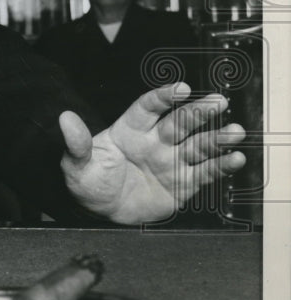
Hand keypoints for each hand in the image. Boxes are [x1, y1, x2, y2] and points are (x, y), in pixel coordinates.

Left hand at [59, 83, 245, 224]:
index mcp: (129, 130)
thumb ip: (76, 143)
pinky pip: (204, 172)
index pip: (148, 108)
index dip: (164, 97)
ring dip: (217, 138)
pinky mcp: (182, 183)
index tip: (180, 88)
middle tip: (218, 101)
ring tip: (234, 131)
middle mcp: (154, 141)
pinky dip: (220, 166)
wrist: (100, 211)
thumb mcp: (76, 163)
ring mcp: (170, 161)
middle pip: (179, 122)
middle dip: (198, 111)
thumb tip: (64, 119)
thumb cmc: (89, 181)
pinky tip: (234, 159)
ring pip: (198, 145)